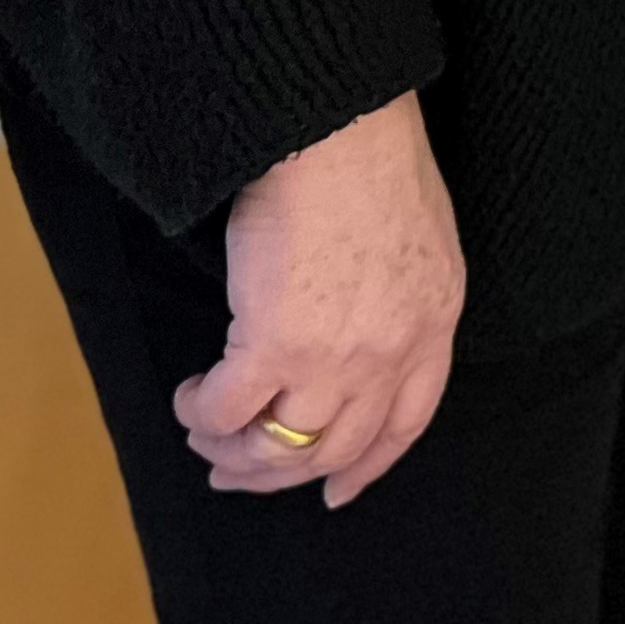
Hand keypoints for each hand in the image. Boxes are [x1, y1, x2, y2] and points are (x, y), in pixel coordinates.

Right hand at [172, 90, 464, 506]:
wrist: (340, 130)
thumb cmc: (372, 162)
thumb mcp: (419, 240)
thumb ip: (397, 298)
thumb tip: (351, 331)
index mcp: (435, 322)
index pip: (406, 423)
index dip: (366, 468)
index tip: (334, 493)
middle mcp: (392, 352)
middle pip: (334, 448)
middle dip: (276, 473)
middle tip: (230, 469)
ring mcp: (336, 357)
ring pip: (278, 446)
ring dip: (230, 450)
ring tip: (201, 429)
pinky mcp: (274, 345)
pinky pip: (225, 412)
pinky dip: (199, 415)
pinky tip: (189, 394)